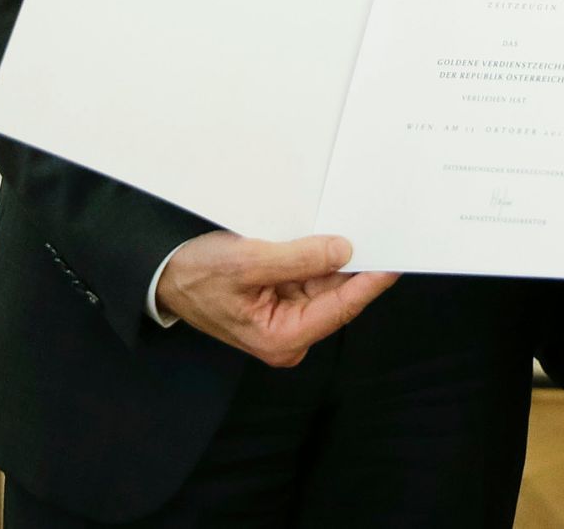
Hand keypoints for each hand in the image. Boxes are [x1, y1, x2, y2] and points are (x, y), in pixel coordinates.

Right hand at [156, 231, 397, 366]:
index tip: (397, 259)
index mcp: (283, 338)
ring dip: (340, 256)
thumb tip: (344, 251)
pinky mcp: (283, 295)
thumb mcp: (247, 263)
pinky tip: (334, 233)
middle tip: (384, 231)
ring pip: (328, 281)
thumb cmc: (197, 275)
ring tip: (361, 225)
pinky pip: (313, 273)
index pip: (341, 308)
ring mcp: (288, 314)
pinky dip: (323, 254)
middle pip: (338, 294)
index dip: (372, 281)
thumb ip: (298, 259)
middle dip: (359, 264)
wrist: (166, 273)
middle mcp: (290, 332)